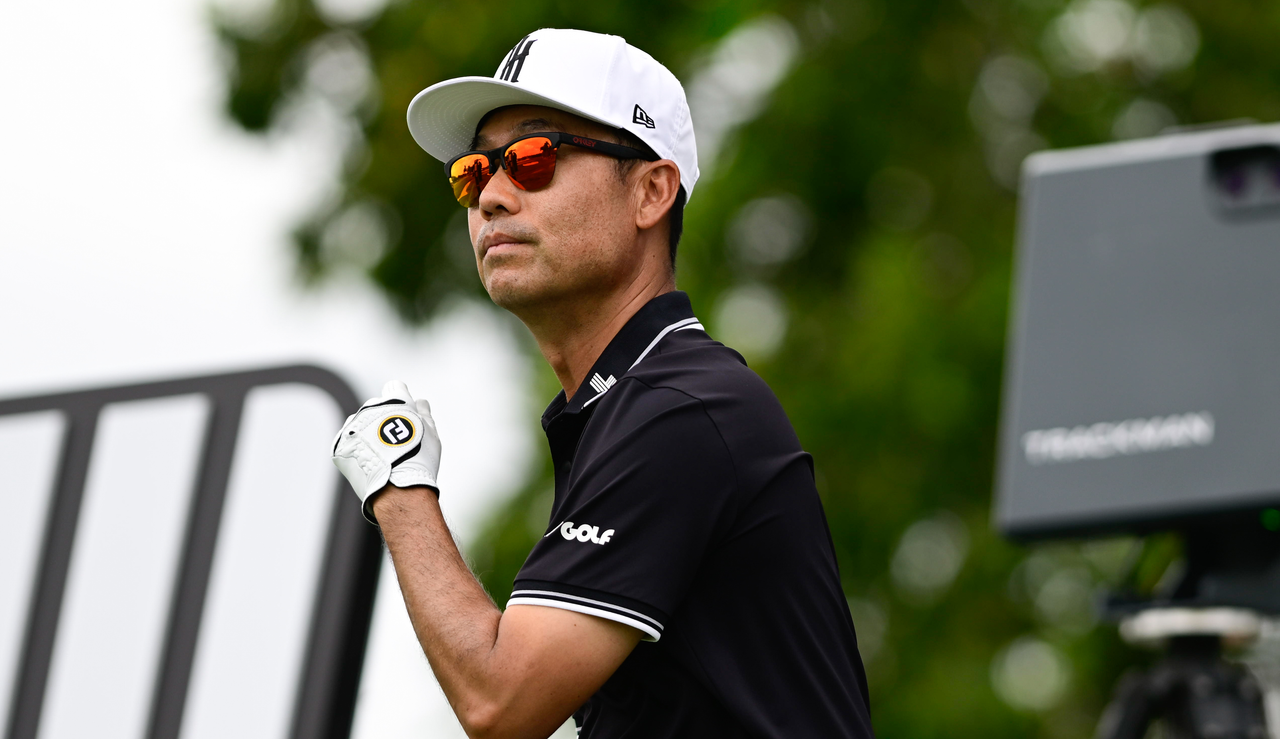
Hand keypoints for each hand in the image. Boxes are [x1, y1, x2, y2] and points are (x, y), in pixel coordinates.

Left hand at [332, 380, 440, 523]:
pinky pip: (349, 441)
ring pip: (360, 423)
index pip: (395, 387)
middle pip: (376, 406)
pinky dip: (357, 448)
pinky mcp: (341, 444)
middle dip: (383, 419)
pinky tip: (369, 462)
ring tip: (381, 455)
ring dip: (367, 433)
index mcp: (395, 400)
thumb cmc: (420, 462)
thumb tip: (419, 402)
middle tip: (395, 442)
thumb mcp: (431, 433)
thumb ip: (424, 413)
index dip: (401, 400)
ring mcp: (353, 425)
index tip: (404, 415)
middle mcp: (371, 408)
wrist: (398, 491)